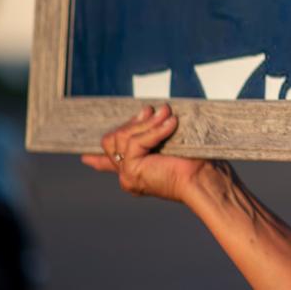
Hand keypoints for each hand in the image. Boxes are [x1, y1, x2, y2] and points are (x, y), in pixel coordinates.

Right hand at [81, 104, 219, 204]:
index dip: (98, 160)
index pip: (108, 165)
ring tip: (169, 116)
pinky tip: (172, 125)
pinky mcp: (132, 171)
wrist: (205, 178)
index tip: (85, 157)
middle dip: (135, 123)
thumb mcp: (173, 142)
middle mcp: (128, 176)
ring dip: (149, 124)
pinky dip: (155, 131)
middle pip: (113, 139)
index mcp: (137, 172)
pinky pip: (135, 142)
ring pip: (123, 137)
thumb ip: (157, 134)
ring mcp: (127, 175)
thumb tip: (153, 113)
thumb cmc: (197, 161)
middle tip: (160, 112)